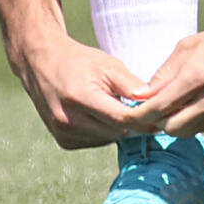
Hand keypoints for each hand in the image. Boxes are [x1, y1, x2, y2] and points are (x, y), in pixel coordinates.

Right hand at [10, 33, 149, 149]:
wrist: (41, 63)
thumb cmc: (79, 61)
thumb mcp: (108, 65)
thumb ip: (132, 86)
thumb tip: (158, 103)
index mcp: (79, 97)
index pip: (121, 118)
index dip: (144, 119)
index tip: (161, 116)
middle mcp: (68, 120)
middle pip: (117, 131)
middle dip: (134, 122)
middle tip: (144, 110)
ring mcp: (63, 133)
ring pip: (108, 139)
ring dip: (118, 127)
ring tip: (114, 105)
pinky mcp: (63, 141)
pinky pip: (96, 142)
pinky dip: (104, 131)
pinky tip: (99, 114)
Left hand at [129, 15, 203, 136]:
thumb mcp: (189, 47)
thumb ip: (164, 74)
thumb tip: (141, 95)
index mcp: (197, 77)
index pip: (158, 107)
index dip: (139, 115)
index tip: (128, 116)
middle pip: (171, 127)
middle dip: (157, 122)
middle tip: (153, 111)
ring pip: (188, 131)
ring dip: (177, 122)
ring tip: (177, 105)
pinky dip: (197, 121)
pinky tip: (199, 104)